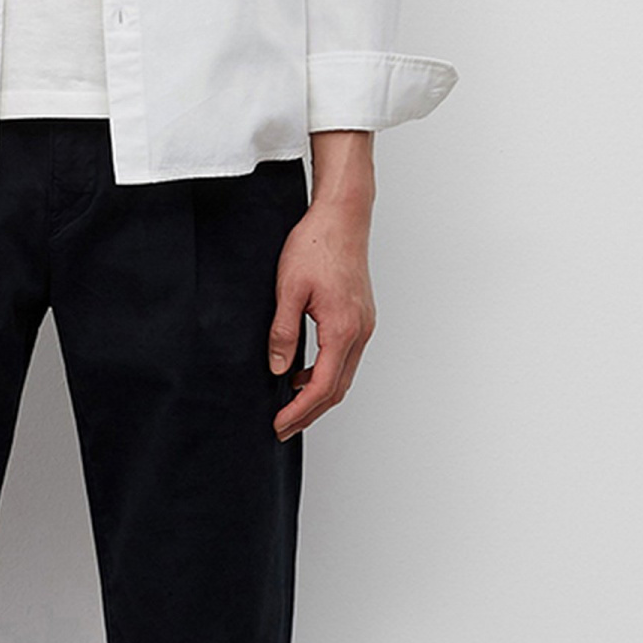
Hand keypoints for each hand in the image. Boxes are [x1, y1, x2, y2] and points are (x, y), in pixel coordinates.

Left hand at [268, 180, 375, 439]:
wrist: (342, 216)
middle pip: (338, 389)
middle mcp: (360, 331)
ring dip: (319, 395)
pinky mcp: (361, 317)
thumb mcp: (288, 289)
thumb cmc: (316, 245)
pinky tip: (304, 374)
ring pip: (344, 375)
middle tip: (282, 426)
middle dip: (309, 412)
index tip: (279, 424)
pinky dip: (326, 373)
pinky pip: (346, 357)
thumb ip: (283, 332)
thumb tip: (278, 368)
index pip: (322, 386)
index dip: (300, 411)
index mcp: (342, 329)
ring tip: (290, 405)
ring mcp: (364, 325)